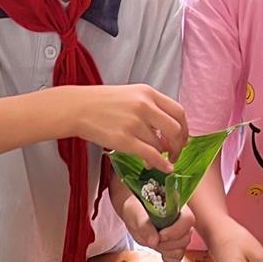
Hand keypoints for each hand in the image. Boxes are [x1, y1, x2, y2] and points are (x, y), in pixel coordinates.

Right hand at [65, 84, 187, 170]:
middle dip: (179, 145)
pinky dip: (161, 164)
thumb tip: (169, 132)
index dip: (185, 129)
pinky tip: (164, 168)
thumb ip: (151, 109)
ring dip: (163, 156)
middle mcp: (144, 106)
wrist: (77, 107)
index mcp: (147, 93)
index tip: (182, 139)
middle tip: (175, 154)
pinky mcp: (124, 139)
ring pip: (161, 144)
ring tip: (155, 159)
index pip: (178, 111)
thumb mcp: (131, 96)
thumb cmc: (102, 103)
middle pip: (176, 129)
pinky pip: (151, 155)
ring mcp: (134, 123)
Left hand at [119, 190, 194, 261]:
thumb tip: (154, 241)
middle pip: (186, 237)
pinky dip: (167, 258)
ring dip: (166, 250)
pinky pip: (177, 258)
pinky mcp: (174, 246)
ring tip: (153, 241)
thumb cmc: (136, 208)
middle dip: (168, 242)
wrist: (134, 215)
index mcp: (177, 207)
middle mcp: (181, 221)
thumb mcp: (136, 212)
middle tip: (152, 238)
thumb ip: (144, 225)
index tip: (160, 235)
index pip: (188, 220)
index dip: (176, 230)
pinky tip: (159, 249)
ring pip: (182, 249)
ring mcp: (179, 235)